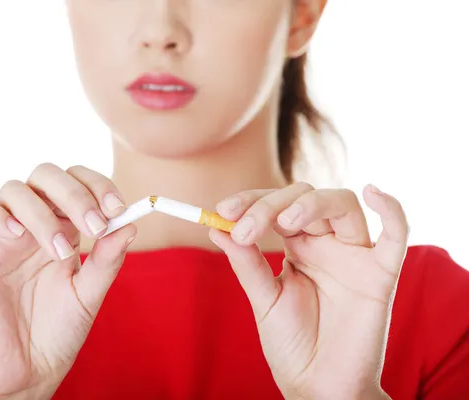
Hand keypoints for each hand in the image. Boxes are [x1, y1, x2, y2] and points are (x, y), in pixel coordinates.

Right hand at [0, 163, 134, 398]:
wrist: (27, 370)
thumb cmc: (59, 331)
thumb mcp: (89, 293)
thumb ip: (106, 260)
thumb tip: (131, 225)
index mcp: (63, 226)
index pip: (77, 182)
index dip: (97, 185)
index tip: (118, 209)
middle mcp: (32, 223)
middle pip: (46, 175)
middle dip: (74, 193)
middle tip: (94, 225)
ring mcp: (0, 236)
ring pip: (13, 189)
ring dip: (42, 214)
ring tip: (61, 253)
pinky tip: (15, 235)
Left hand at [210, 182, 407, 399]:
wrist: (317, 386)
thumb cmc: (292, 345)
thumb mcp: (264, 299)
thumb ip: (246, 263)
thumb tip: (216, 228)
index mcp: (299, 246)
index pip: (277, 205)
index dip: (250, 201)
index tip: (221, 213)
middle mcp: (327, 244)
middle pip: (305, 198)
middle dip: (271, 205)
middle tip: (244, 229)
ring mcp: (354, 256)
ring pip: (343, 204)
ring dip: (312, 204)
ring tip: (285, 223)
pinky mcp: (380, 275)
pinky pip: (397, 235)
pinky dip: (392, 210)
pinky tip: (372, 192)